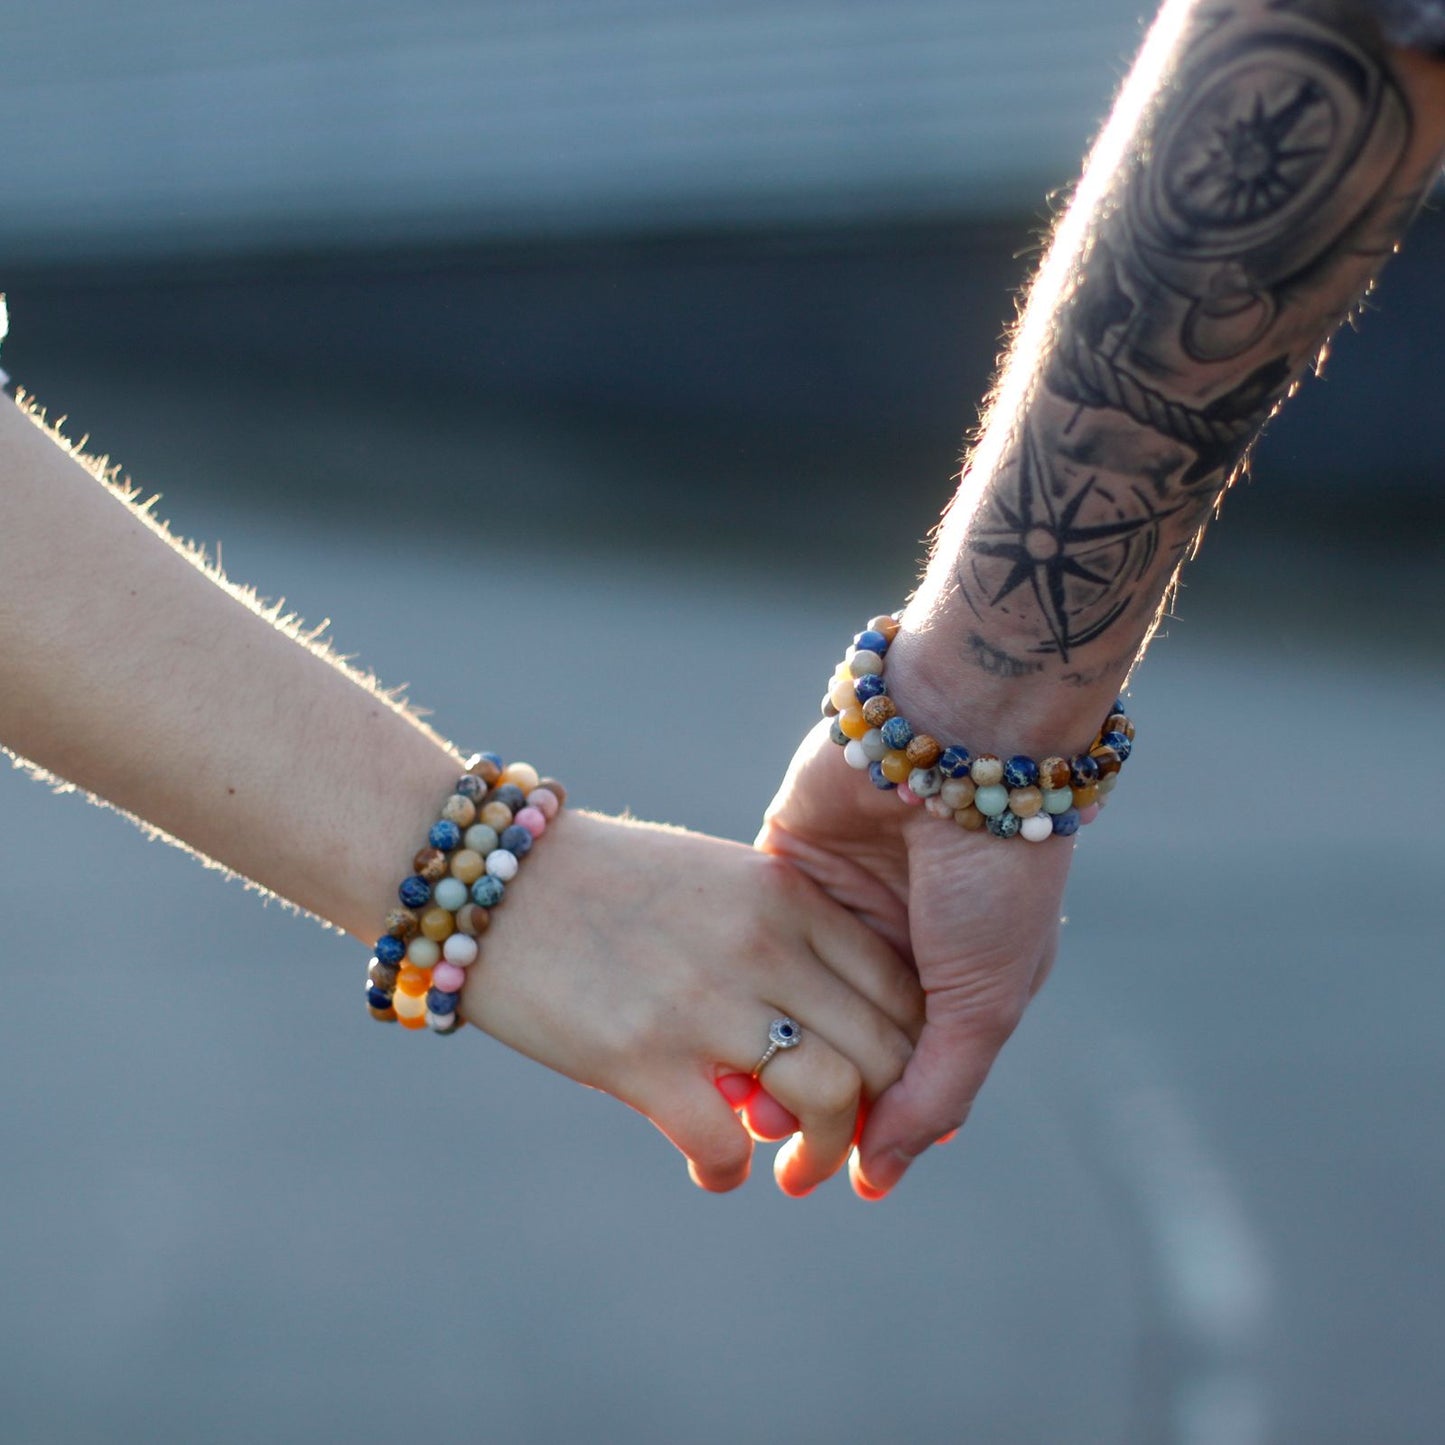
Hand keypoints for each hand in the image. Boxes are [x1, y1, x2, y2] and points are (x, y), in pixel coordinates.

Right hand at [459, 810, 923, 1194]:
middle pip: (885, 1049)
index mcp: (784, 894)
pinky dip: (729, 1170)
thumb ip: (781, 934)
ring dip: (827, 1153)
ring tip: (798, 1169)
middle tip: (856, 1139)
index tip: (893, 1084)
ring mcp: (704, 1002)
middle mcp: (761, 944)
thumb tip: (830, 1023)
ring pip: (832, 1101)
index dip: (911, 1049)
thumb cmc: (603, 881)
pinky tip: (711, 1163)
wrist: (490, 880)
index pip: (898, 985)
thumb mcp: (714, 878)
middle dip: (886, 1110)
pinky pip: (728, 1146)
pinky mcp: (640, 1059)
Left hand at [757, 719, 1071, 1198]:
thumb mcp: (985, 999)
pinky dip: (735, 983)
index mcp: (955, 980)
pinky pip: (749, 939)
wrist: (957, 738)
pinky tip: (715, 1025)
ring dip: (762, 1046)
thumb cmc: (993, 875)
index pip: (900, 1075)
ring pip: (784, 999)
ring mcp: (838, 905)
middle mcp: (895, 947)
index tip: (819, 1173)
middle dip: (801, 1093)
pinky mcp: (785, 864)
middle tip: (769, 1137)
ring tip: (736, 1096)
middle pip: (833, 1044)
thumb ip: (932, 1092)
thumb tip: (877, 1176)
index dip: (860, 1124)